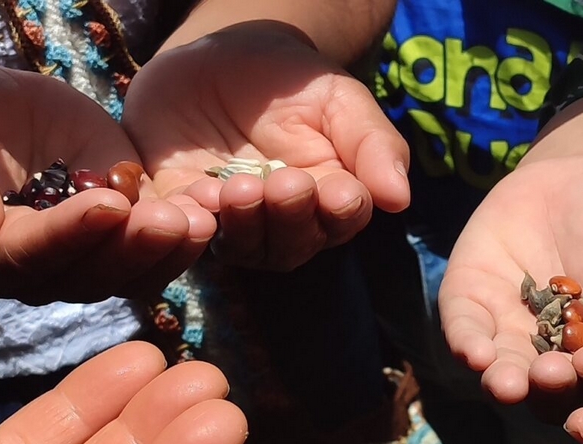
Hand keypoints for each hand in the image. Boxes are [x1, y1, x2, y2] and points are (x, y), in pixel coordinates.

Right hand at [0, 63, 213, 302]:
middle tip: (175, 219)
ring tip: (203, 218)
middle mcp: (32, 273)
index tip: (109, 204)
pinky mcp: (110, 239)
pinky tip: (212, 215)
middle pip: (88, 273)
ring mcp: (75, 261)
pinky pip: (148, 253)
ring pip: (126, 273)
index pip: (31, 252)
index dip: (71, 231)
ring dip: (167, 250)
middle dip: (134, 246)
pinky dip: (181, 239)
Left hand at [123, 22, 408, 270]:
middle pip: (290, 245)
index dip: (339, 212)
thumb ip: (372, 143)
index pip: (340, 220)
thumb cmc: (291, 79)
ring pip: (241, 247)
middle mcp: (282, 224)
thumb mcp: (339, 98)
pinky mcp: (182, 211)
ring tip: (238, 190)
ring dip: (242, 225)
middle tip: (282, 184)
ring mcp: (231, 223)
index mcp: (328, 199)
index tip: (338, 193)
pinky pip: (185, 231)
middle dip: (287, 218)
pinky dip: (189, 222)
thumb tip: (399, 199)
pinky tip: (196, 196)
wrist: (219, 56)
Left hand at [440, 155, 582, 403]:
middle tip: (551, 375)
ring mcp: (512, 333)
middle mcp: (559, 358)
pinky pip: (464, 332)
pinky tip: (475, 352)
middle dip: (549, 388)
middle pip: (551, 392)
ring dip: (505, 381)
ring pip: (504, 373)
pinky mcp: (472, 304)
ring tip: (508, 382)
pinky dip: (467, 344)